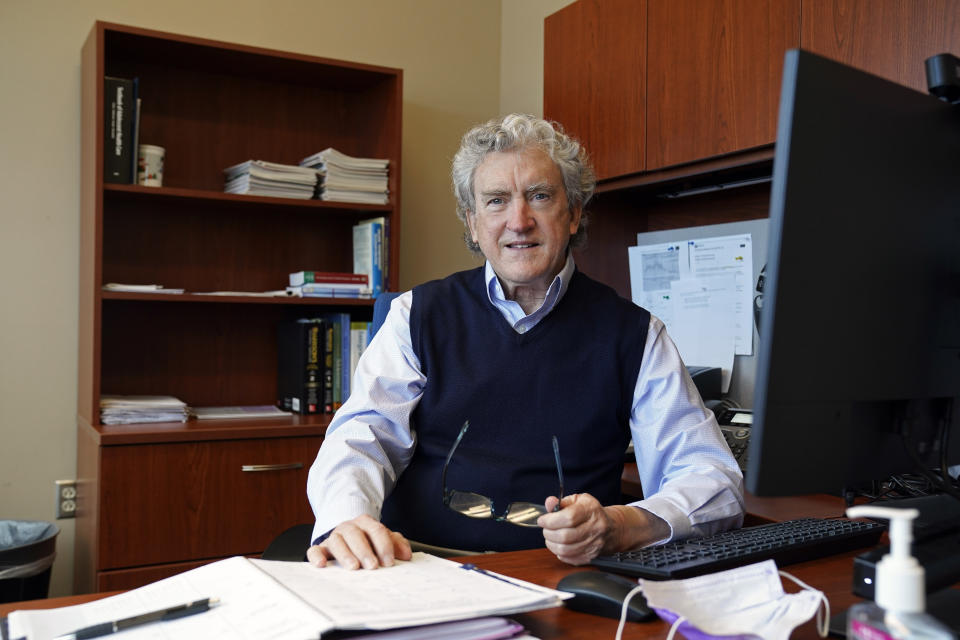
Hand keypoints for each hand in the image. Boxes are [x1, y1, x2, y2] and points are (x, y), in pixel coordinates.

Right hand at [306, 514, 411, 569]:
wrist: (347, 536)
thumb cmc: (367, 540)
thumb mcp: (384, 539)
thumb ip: (396, 544)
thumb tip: (407, 555)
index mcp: (366, 523)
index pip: (376, 530)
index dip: (384, 545)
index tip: (389, 561)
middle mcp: (349, 527)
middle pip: (356, 534)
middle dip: (365, 550)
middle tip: (372, 565)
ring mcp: (334, 536)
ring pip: (337, 541)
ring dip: (345, 554)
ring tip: (353, 567)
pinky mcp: (321, 548)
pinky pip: (315, 549)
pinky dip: (316, 556)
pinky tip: (322, 564)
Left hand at [538, 493, 668, 564]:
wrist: (612, 529)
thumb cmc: (592, 513)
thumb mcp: (578, 501)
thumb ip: (561, 502)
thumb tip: (549, 502)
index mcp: (592, 511)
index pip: (569, 517)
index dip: (551, 520)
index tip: (542, 520)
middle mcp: (596, 528)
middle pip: (565, 536)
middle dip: (549, 533)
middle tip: (545, 529)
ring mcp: (594, 544)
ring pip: (566, 550)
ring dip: (552, 544)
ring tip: (550, 537)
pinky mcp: (591, 556)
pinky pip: (569, 558)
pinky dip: (559, 553)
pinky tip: (559, 545)